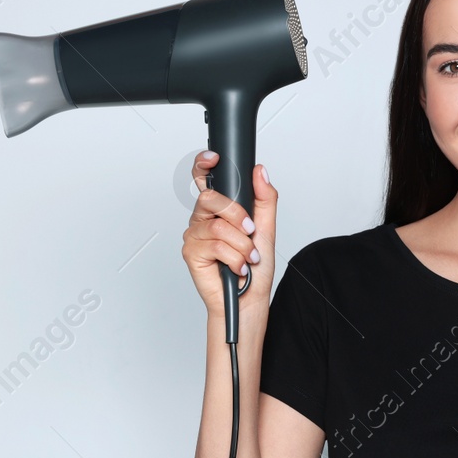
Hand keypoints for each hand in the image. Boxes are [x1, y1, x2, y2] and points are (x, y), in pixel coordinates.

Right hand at [181, 150, 276, 315]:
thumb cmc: (255, 268)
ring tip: (247, 257)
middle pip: (211, 199)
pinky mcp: (191, 253)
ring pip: (218, 226)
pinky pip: (215, 245)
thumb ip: (264, 198)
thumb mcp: (266, 228)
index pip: (205, 179)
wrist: (249, 299)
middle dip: (238, 216)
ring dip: (241, 245)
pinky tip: (237, 267)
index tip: (213, 158)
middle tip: (250, 232)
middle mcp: (203, 219)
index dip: (204, 164)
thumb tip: (260, 171)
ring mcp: (195, 235)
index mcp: (218, 210)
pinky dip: (234, 258)